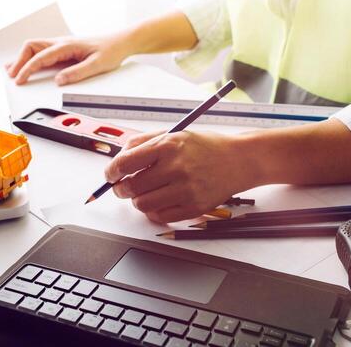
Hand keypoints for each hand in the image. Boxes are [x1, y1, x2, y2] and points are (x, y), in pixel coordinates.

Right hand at [6, 36, 129, 85]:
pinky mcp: (63, 50)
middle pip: (31, 47)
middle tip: (13, 76)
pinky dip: (30, 58)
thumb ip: (77, 73)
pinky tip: (26, 65)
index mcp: (66, 46)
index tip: (19, 80)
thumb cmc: (111, 50)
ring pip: (34, 48)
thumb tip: (59, 81)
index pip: (40, 57)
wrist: (121, 42)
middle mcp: (61, 43)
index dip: (27, 69)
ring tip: (12, 71)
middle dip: (19, 61)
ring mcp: (61, 46)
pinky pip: (42, 52)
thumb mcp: (97, 65)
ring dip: (22, 58)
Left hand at [106, 131, 255, 222]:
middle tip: (123, 187)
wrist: (239, 160)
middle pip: (131, 187)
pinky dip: (153, 211)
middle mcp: (177, 168)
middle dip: (121, 189)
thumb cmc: (204, 147)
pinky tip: (159, 200)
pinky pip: (160, 216)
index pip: (125, 163)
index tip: (111, 175)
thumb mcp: (173, 134)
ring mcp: (187, 190)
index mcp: (168, 146)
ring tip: (145, 193)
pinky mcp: (195, 207)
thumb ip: (142, 143)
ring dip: (137, 201)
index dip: (112, 172)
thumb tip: (117, 159)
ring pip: (142, 205)